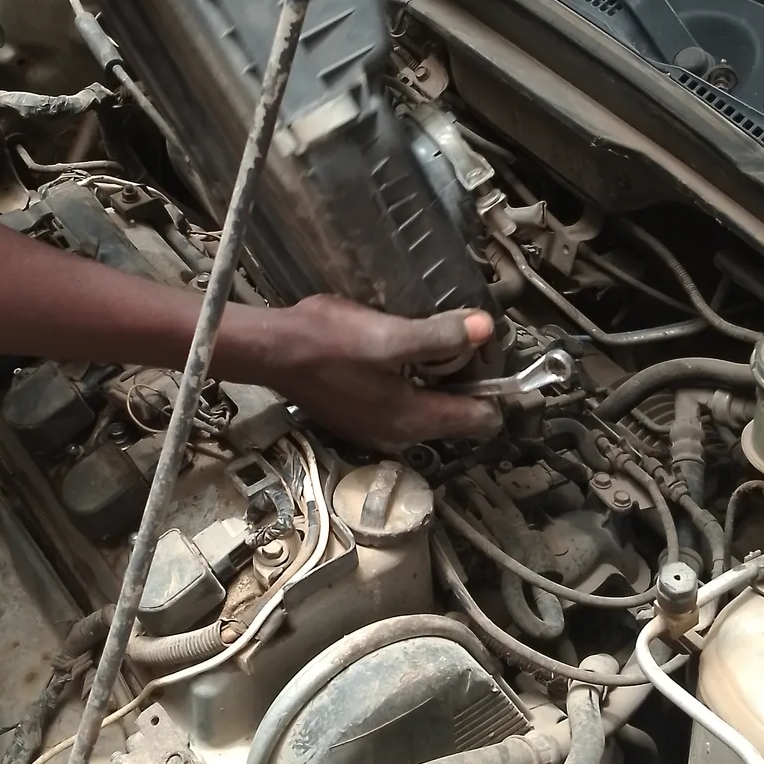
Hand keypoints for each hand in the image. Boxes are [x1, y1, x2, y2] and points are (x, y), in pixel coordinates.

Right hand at [253, 298, 501, 450]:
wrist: (271, 351)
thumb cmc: (326, 343)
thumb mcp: (388, 336)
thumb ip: (440, 337)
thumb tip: (485, 328)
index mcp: (413, 420)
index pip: (483, 420)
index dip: (493, 385)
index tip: (482, 351)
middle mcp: (400, 434)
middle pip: (459, 414)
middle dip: (466, 377)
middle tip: (455, 336)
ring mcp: (378, 429)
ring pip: (432, 407)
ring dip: (439, 376)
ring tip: (428, 339)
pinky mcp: (361, 416)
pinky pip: (406, 403)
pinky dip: (413, 380)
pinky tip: (399, 352)